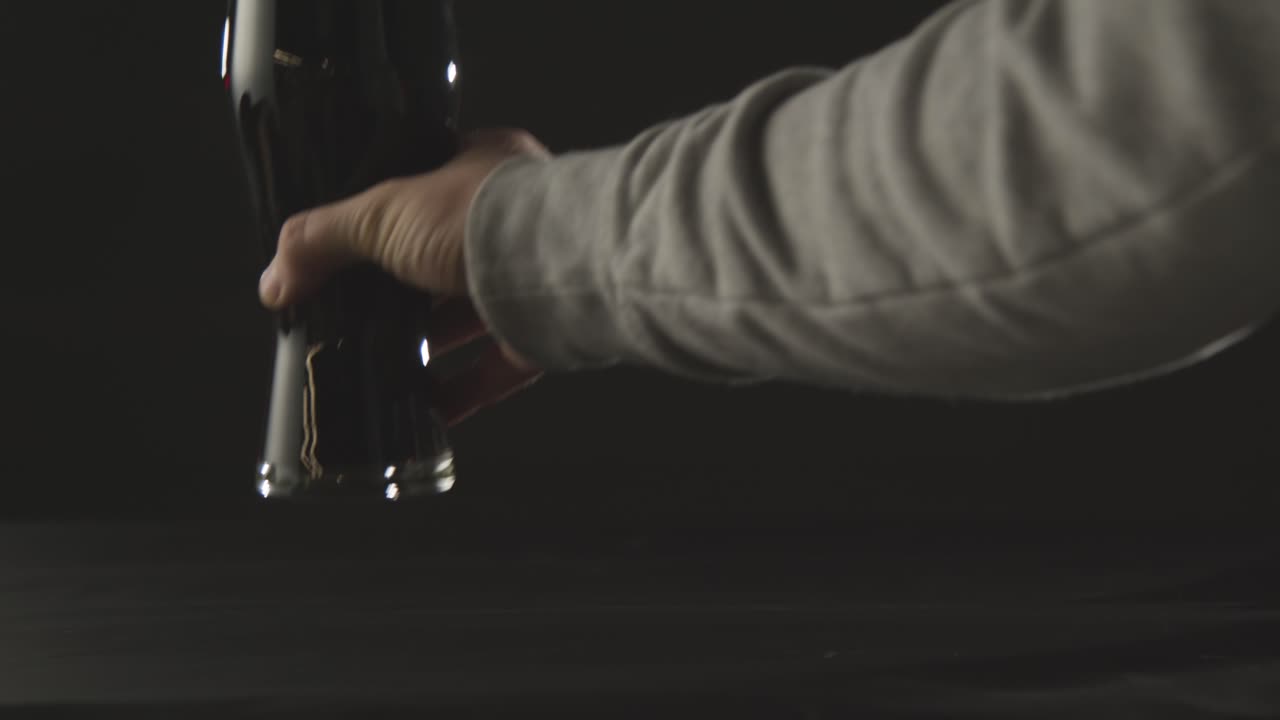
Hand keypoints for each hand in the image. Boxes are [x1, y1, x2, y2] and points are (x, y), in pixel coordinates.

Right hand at [258, 128, 549, 425]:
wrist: (560, 267)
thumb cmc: (483, 219)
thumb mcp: (381, 213)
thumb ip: (322, 240)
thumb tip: (274, 281)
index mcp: (483, 168)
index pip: (425, 187)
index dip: (385, 216)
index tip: (350, 250)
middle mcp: (513, 220)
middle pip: (443, 257)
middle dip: (401, 290)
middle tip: (355, 313)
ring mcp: (531, 278)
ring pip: (471, 314)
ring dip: (428, 342)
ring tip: (379, 361)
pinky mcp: (545, 333)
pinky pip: (498, 368)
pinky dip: (461, 390)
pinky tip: (426, 410)